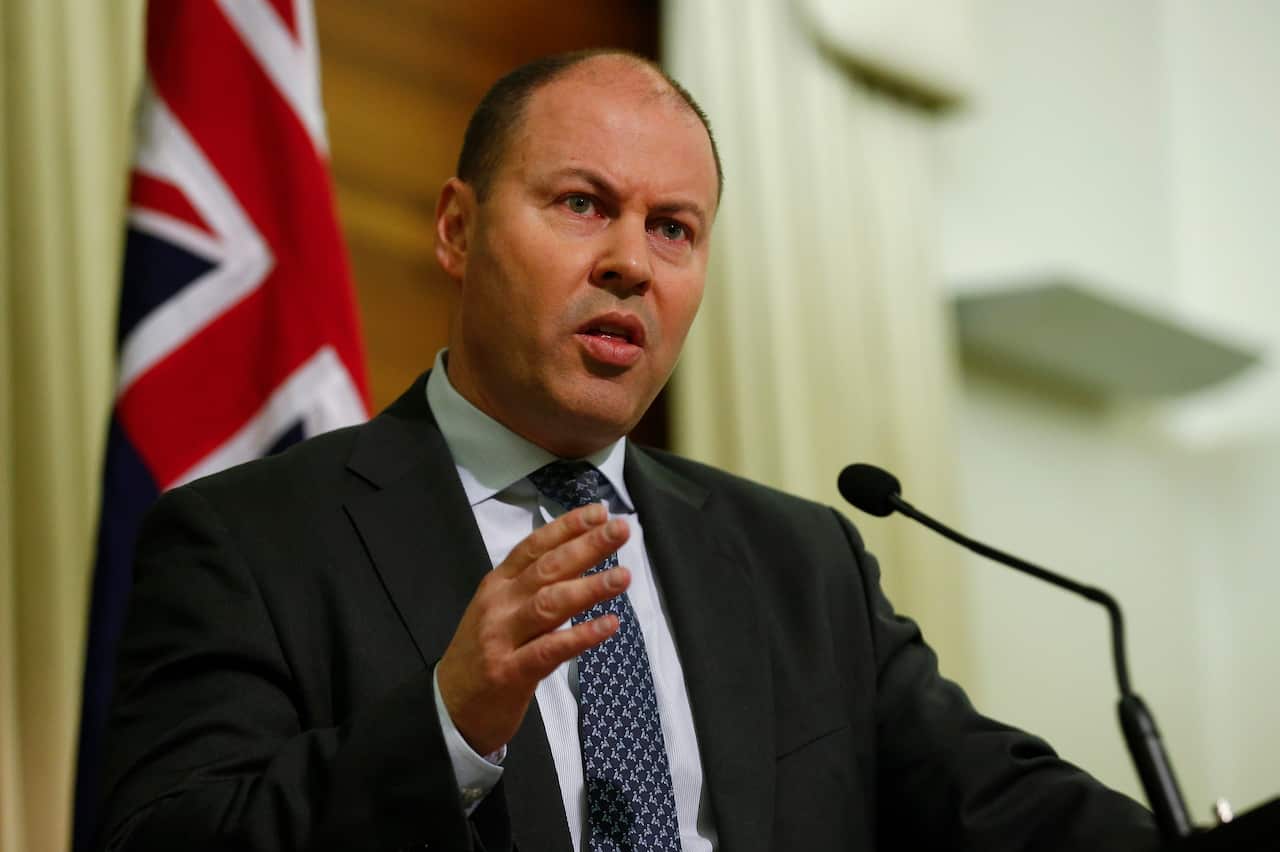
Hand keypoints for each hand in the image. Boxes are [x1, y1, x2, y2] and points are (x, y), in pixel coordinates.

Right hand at [436, 503, 630, 755]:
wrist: (447, 707)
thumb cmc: (483, 654)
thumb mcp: (499, 610)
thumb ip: (531, 587)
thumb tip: (579, 557)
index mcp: (497, 584)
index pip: (534, 547)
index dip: (566, 527)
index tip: (599, 512)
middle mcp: (498, 604)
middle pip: (547, 568)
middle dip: (586, 546)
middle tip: (620, 530)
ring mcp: (501, 637)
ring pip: (549, 604)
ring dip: (589, 588)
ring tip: (624, 577)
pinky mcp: (510, 672)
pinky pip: (550, 650)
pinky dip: (581, 635)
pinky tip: (609, 624)